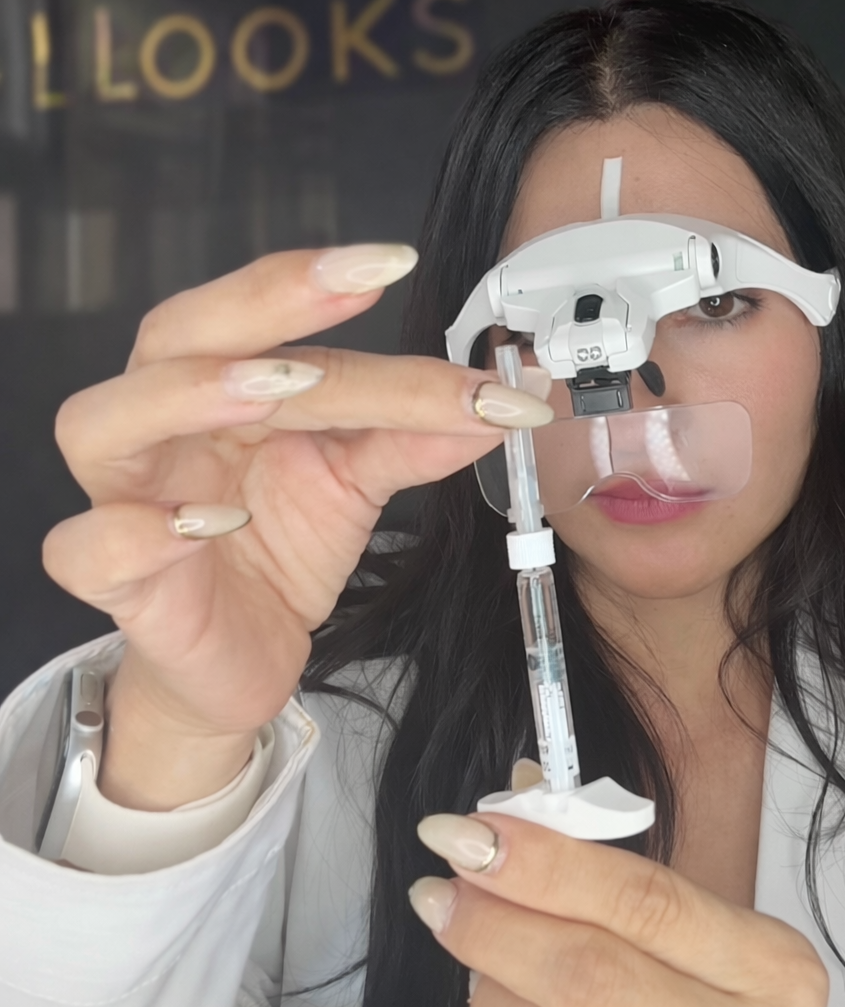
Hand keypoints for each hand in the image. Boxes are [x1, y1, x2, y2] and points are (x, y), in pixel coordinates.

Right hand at [41, 246, 553, 807]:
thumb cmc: (280, 549)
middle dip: (262, 305)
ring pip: (104, 422)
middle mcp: (163, 425)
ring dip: (189, 395)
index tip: (395, 262)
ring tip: (275, 387)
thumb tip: (500, 403)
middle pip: (177, 337)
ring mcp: (126, 498)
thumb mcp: (356, 485)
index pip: (266, 323)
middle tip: (352, 286)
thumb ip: (411, 438)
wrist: (243, 652)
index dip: (321, 288)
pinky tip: (207, 523)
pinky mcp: (115, 582)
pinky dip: (140, 530)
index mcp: (222, 388)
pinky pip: (89, 546)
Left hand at [410, 800, 827, 1006]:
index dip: (549, 864)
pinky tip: (499, 994)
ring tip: (477, 947)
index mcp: (769, 967)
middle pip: (589, 978)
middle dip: (496, 927)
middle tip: (437, 891)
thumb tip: (519, 793)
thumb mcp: (693, 924)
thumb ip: (608, 864)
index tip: (471, 830)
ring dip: (489, 982)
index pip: (644, 900)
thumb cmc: (708, 992)